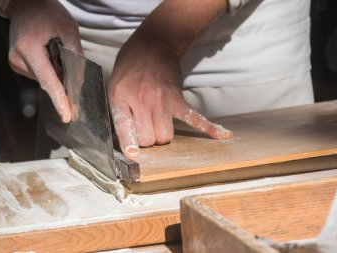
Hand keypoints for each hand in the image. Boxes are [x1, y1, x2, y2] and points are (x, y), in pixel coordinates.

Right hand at [8, 0, 81, 121]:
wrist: (26, 4)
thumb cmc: (48, 13)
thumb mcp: (68, 29)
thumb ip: (75, 55)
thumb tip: (81, 81)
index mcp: (29, 49)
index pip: (48, 81)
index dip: (60, 100)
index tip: (67, 116)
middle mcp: (18, 59)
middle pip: (48, 82)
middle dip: (64, 84)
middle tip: (77, 77)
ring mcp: (16, 62)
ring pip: (45, 80)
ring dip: (57, 74)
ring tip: (58, 53)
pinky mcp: (18, 64)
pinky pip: (40, 74)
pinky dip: (51, 71)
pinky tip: (53, 57)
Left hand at [108, 33, 231, 157]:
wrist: (152, 46)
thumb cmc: (130, 68)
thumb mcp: (115, 88)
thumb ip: (119, 112)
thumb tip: (125, 138)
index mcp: (122, 98)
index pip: (125, 128)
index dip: (129, 144)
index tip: (133, 155)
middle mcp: (142, 101)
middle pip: (149, 138)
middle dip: (147, 139)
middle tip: (145, 128)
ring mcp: (161, 101)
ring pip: (166, 136)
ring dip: (163, 136)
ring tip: (159, 126)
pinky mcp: (178, 99)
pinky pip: (194, 118)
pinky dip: (208, 127)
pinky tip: (221, 135)